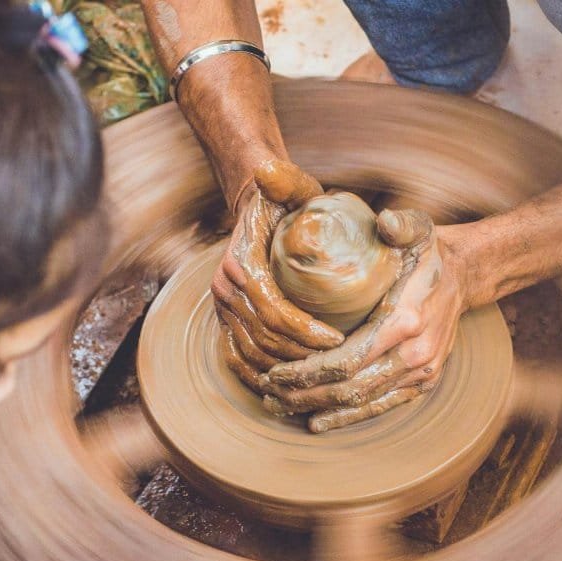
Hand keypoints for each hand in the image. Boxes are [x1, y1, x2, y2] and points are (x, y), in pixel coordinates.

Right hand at [213, 159, 344, 389]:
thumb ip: (286, 180)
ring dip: (285, 370)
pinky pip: (236, 358)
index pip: (274, 311)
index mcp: (240, 264)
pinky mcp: (225, 320)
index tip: (339, 339)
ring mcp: (222, 308)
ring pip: (251, 354)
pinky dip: (259, 376)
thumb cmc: (283, 199)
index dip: (305, 332)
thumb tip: (268, 170)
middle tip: (339, 363)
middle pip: (264, 339)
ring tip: (321, 375)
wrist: (254, 207)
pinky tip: (286, 388)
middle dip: (302, 357)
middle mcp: (224, 289)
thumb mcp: (290, 186)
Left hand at [259, 209, 469, 431]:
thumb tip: (385, 220)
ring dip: (320, 408)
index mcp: (406, 321)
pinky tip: (318, 421)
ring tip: (282, 406)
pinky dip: (349, 417)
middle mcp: (415, 355)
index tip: (276, 371)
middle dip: (305, 395)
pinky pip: (382, 407)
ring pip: (362, 402)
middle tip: (268, 394)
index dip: (308, 372)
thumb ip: (400, 224)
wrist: (465, 276)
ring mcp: (421, 373)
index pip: (348, 359)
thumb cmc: (429, 252)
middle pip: (350, 388)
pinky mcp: (423, 383)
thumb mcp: (418, 228)